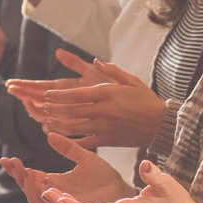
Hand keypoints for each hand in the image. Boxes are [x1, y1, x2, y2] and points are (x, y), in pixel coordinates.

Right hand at [0, 133, 135, 202]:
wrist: (124, 191)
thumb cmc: (106, 178)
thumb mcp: (85, 157)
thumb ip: (67, 148)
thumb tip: (49, 134)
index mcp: (57, 183)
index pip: (31, 178)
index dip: (18, 170)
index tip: (7, 159)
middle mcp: (58, 195)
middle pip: (30, 192)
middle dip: (20, 179)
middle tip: (15, 165)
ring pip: (40, 202)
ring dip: (32, 189)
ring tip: (28, 174)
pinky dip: (51, 200)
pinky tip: (48, 188)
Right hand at [6, 49, 106, 126]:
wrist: (133, 107)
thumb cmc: (114, 88)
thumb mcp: (94, 73)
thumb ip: (76, 63)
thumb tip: (57, 51)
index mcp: (67, 89)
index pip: (42, 87)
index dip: (26, 86)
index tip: (11, 84)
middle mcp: (65, 102)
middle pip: (40, 101)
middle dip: (25, 95)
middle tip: (12, 90)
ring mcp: (71, 115)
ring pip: (47, 115)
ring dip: (35, 109)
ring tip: (28, 101)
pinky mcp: (80, 127)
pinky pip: (63, 129)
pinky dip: (52, 126)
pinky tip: (46, 123)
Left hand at [9, 50, 166, 149]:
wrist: (159, 124)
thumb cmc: (145, 99)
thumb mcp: (130, 79)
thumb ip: (111, 70)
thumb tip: (96, 61)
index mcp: (108, 94)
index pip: (77, 95)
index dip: (59, 95)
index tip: (47, 94)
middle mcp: (104, 111)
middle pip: (72, 110)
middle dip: (54, 108)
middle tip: (43, 105)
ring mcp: (105, 127)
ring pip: (75, 127)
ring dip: (58, 124)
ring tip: (47, 120)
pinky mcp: (107, 140)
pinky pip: (85, 142)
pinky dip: (70, 141)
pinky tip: (60, 138)